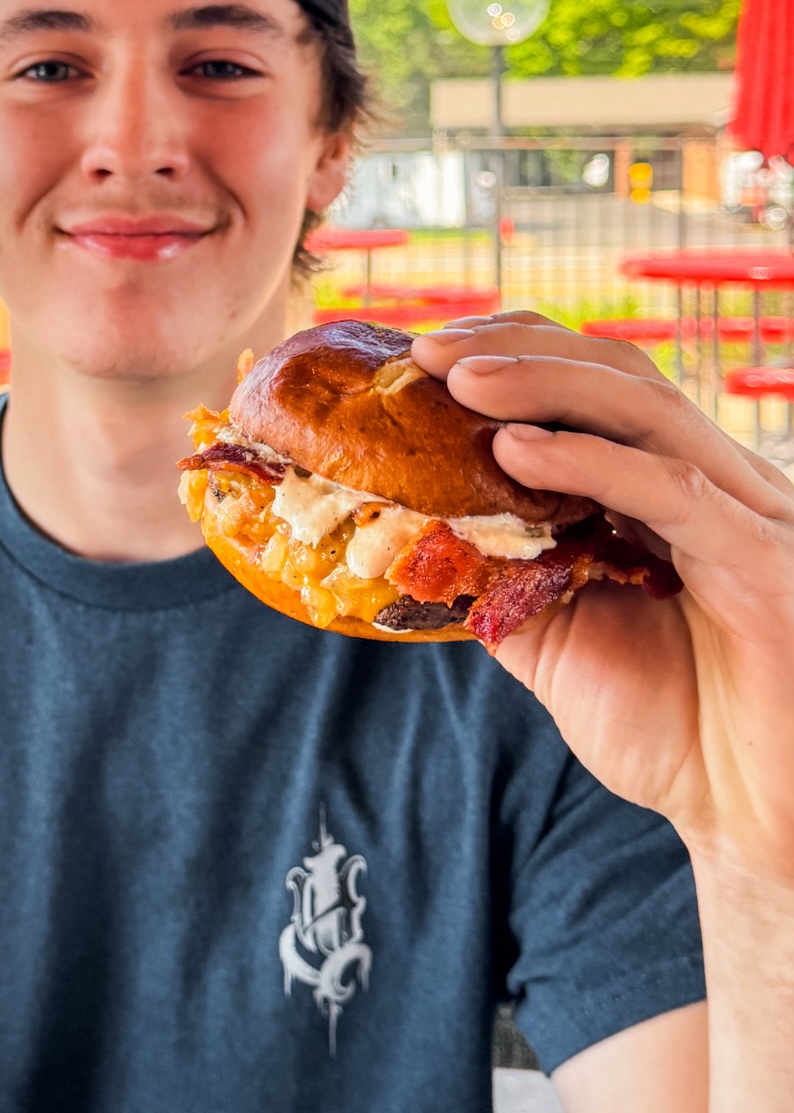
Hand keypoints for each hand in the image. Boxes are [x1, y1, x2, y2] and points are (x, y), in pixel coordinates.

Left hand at [412, 312, 793, 882]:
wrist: (750, 818)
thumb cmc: (671, 727)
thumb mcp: (553, 637)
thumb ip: (495, 577)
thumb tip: (408, 532)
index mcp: (665, 488)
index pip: (592, 385)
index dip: (513, 354)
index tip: (424, 354)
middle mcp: (712, 483)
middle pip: (617, 375)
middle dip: (517, 351)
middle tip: (427, 350)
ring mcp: (747, 512)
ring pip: (645, 410)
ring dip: (544, 383)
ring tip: (460, 380)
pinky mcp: (766, 559)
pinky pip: (672, 490)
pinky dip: (590, 462)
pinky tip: (516, 452)